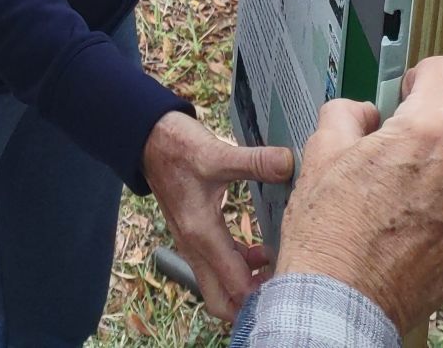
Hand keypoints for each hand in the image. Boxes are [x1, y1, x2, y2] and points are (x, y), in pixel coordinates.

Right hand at [142, 111, 291, 321]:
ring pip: (220, 287)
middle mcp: (196, 248)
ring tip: (278, 263)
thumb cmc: (178, 148)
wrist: (147, 139)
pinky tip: (260, 250)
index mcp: (203, 235)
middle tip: (285, 283)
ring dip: (247, 286)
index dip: (266, 294)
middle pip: (223, 302)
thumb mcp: (216, 153)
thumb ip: (254, 161)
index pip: (237, 288)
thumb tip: (289, 162)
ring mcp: (193, 245)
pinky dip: (239, 270)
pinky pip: (217, 268)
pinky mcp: (194, 237)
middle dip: (253, 304)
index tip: (294, 280)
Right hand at [275, 56, 442, 334]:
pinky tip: (425, 215)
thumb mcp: (322, 150)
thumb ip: (349, 114)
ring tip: (425, 172)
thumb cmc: (327, 229)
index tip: (409, 89)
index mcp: (427, 134)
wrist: (340, 300)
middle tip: (419, 125)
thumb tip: (367, 114)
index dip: (424, 74)